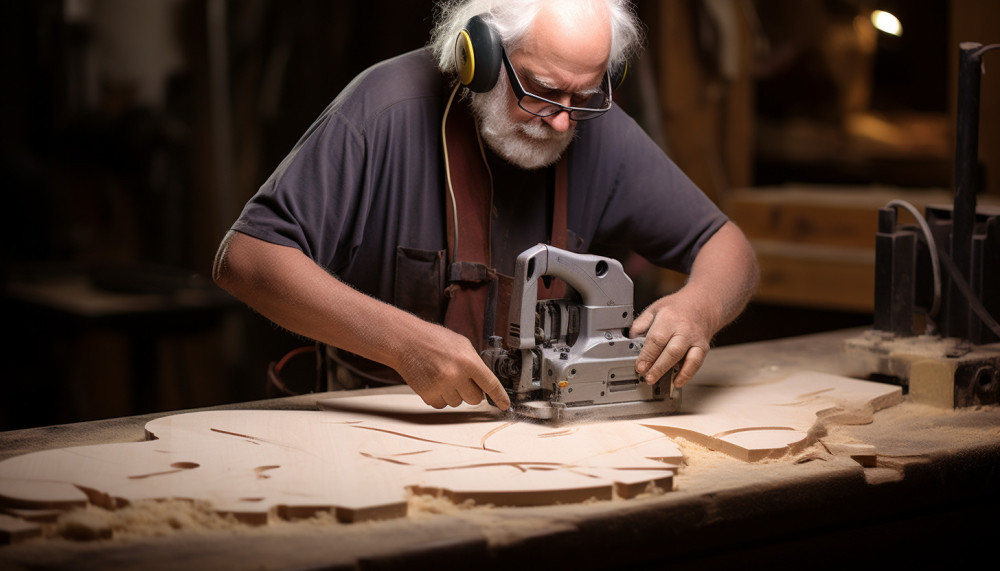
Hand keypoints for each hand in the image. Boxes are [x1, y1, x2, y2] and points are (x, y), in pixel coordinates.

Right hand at [393, 323, 511, 410]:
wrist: (406, 341)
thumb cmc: (433, 339)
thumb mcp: (461, 344)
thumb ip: (474, 362)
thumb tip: (485, 380)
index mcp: (468, 361)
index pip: (491, 384)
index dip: (499, 397)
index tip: (505, 405)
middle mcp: (457, 375)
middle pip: (475, 399)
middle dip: (471, 391)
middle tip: (461, 379)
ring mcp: (442, 386)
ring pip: (458, 403)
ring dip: (454, 393)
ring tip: (443, 375)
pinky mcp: (429, 394)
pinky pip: (442, 405)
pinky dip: (440, 396)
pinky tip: (434, 381)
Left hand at [629, 293, 715, 389]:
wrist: (702, 305)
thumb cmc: (676, 308)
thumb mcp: (654, 310)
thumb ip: (641, 324)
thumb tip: (629, 339)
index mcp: (669, 318)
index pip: (656, 339)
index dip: (647, 355)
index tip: (639, 366)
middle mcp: (684, 328)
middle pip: (672, 351)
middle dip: (658, 366)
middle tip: (647, 377)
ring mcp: (695, 338)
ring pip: (686, 358)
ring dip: (672, 372)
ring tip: (660, 380)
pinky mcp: (703, 347)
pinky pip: (696, 363)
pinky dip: (687, 374)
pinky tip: (677, 382)